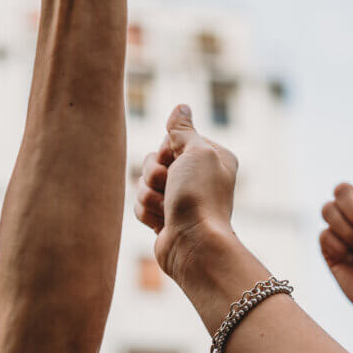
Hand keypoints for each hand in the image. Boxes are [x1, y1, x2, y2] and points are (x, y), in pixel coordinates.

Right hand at [136, 105, 239, 281]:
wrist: (193, 246)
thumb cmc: (199, 197)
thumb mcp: (195, 152)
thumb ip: (183, 129)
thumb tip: (181, 107)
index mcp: (211, 157)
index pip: (172, 139)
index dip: (166, 150)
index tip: (177, 162)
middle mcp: (197, 176)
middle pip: (154, 159)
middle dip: (155, 174)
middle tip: (171, 187)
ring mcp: (180, 198)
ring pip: (144, 182)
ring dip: (151, 195)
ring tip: (169, 209)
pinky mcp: (165, 217)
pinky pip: (140, 204)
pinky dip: (148, 212)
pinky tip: (162, 223)